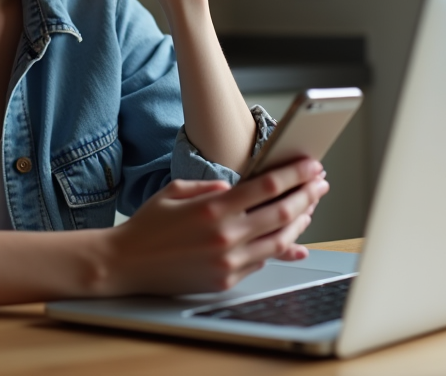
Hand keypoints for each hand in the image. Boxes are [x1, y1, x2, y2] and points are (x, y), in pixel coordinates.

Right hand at [99, 158, 329, 296]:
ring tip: (310, 208)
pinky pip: (261, 261)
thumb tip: (237, 188)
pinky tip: (290, 239)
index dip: (295, 174)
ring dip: (300, 222)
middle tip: (320, 184)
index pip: (268, 187)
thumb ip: (211, 187)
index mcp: (214, 209)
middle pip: (283, 213)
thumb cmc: (148, 226)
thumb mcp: (177, 191)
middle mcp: (226, 236)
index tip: (311, 165)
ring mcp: (229, 262)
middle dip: (308, 195)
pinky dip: (278, 247)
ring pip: (279, 241)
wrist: (125, 264)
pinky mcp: (226, 280)